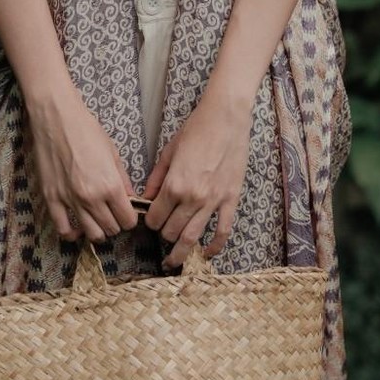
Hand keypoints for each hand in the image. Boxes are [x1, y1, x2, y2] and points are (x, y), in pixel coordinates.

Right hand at [25, 86, 138, 241]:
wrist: (56, 118)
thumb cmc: (86, 130)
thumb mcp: (113, 153)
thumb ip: (123, 180)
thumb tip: (131, 198)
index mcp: (110, 186)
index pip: (128, 220)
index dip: (130, 218)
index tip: (128, 212)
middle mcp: (91, 198)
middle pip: (111, 229)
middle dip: (116, 224)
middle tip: (113, 213)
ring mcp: (70, 201)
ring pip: (90, 234)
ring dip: (98, 231)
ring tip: (98, 220)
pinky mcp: (51, 199)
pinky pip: (62, 229)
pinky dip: (72, 234)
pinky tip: (77, 228)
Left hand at [142, 92, 252, 268]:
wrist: (226, 118)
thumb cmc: (196, 129)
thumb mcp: (169, 151)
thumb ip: (157, 178)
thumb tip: (147, 197)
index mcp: (174, 185)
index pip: (155, 217)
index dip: (150, 221)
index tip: (150, 220)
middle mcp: (192, 197)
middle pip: (172, 231)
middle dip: (163, 236)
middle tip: (162, 235)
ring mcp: (213, 201)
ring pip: (193, 237)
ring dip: (181, 252)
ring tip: (174, 262)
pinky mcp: (231, 199)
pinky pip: (223, 230)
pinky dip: (215, 246)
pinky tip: (206, 254)